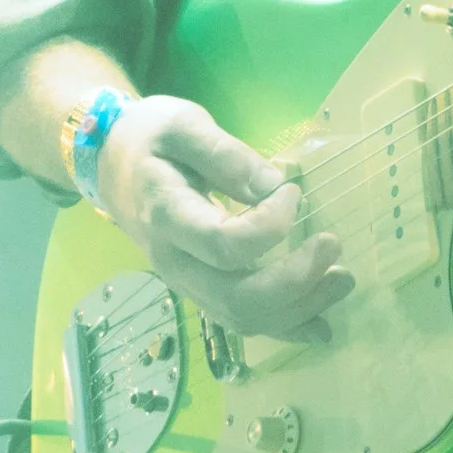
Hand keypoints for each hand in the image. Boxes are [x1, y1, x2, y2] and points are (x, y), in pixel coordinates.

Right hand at [92, 93, 353, 339]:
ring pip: (242, 318)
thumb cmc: (148, 138)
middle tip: (333, 246)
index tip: (293, 192)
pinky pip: (240, 319)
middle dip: (294, 282)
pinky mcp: (200, 287)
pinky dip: (284, 326)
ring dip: (298, 307)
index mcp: (168, 216)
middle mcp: (175, 262)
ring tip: (342, 279)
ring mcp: (187, 282)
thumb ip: (227, 155)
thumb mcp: (183, 126)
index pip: (223, 244)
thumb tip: (276, 185)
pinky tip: (320, 325)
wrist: (110, 164)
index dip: (270, 225)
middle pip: (236, 298)